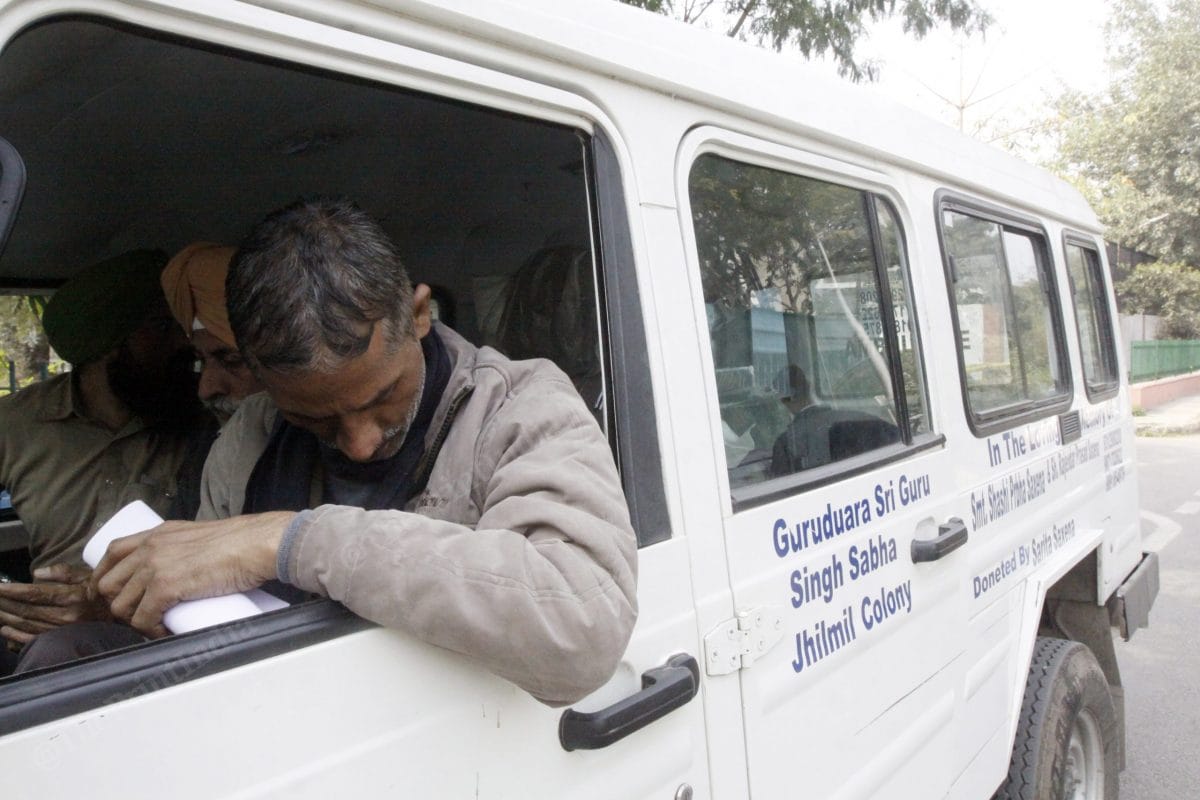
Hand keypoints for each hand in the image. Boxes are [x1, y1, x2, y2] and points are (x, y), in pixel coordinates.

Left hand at [0, 564, 110, 645]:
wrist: (119, 615)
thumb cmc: (100, 593)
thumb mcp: (87, 575)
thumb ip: (62, 572)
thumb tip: (35, 573)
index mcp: (73, 597)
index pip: (35, 594)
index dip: (13, 590)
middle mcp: (67, 616)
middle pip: (27, 610)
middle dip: (5, 603)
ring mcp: (63, 631)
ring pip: (26, 625)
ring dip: (6, 617)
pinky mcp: (61, 641)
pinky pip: (33, 640)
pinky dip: (15, 636)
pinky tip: (4, 629)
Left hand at [91, 512, 294, 637]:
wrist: (256, 544)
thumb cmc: (241, 541)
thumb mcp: (201, 536)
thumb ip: (185, 548)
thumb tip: (183, 569)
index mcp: (159, 533)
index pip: (113, 552)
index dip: (104, 576)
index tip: (110, 594)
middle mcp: (150, 547)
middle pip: (109, 583)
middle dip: (119, 604)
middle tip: (139, 615)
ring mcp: (155, 566)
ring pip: (121, 606)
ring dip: (135, 620)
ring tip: (156, 624)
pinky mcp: (165, 586)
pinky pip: (142, 619)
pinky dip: (150, 631)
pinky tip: (163, 631)